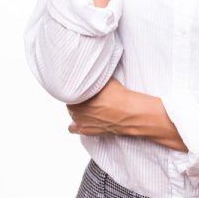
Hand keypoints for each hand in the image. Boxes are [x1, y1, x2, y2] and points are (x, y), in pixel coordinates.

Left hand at [66, 78, 188, 151]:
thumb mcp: (106, 79)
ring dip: (77, 109)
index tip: (83, 85)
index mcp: (78, 95)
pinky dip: (76, 124)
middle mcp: (74, 108)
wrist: (128, 112)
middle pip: (71, 101)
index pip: (70, 89)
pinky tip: (83, 118)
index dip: (77, 87)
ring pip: (72, 113)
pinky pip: (73, 128)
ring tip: (88, 105)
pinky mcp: (85, 130)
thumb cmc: (118, 94)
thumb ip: (96, 75)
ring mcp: (79, 120)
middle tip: (87, 95)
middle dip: (77, 98)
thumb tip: (93, 67)